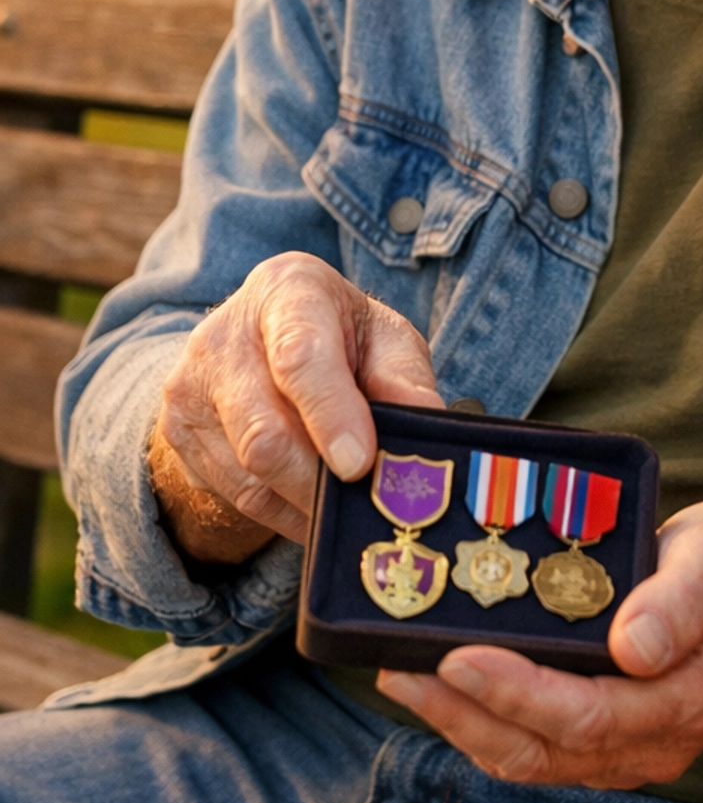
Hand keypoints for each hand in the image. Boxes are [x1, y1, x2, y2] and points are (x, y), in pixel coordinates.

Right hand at [149, 251, 440, 560]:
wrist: (263, 333)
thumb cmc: (339, 335)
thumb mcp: (384, 337)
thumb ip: (405, 377)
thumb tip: (426, 426)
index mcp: (286, 291)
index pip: (300, 357)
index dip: (330, 414)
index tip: (360, 464)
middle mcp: (223, 336)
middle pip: (266, 434)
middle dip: (322, 481)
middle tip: (370, 502)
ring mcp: (190, 388)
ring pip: (250, 475)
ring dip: (307, 502)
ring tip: (347, 500)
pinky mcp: (177, 434)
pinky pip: (236, 497)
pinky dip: (285, 511)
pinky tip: (314, 501)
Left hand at [377, 501, 702, 787]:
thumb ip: (681, 600)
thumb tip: (632, 649)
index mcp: (688, 701)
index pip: (590, 715)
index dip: (520, 693)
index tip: (460, 656)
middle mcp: (655, 744)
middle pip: (545, 749)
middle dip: (467, 712)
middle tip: (404, 666)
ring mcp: (626, 752)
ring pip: (529, 758)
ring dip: (460, 723)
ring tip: (402, 674)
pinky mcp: (600, 744)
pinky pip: (531, 748)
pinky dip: (479, 722)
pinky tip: (439, 684)